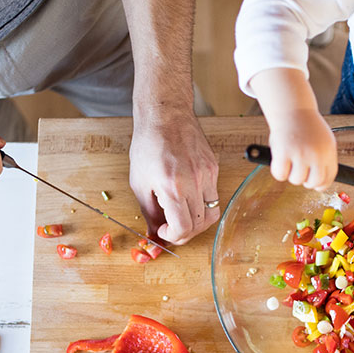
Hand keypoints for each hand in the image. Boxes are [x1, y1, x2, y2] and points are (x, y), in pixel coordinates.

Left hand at [128, 111, 219, 244]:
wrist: (165, 115)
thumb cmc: (148, 145)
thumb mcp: (139, 182)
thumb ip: (149, 212)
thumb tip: (155, 233)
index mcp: (173, 188)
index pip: (183, 228)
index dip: (174, 237)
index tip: (164, 232)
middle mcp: (194, 183)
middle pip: (200, 225)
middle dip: (185, 233)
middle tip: (172, 229)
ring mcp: (208, 175)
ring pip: (212, 213)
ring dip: (197, 221)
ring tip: (183, 216)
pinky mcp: (214, 168)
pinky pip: (214, 195)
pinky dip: (202, 203)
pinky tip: (188, 197)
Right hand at [267, 109, 336, 188]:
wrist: (292, 108)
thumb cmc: (306, 125)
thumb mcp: (323, 140)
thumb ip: (323, 158)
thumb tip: (320, 181)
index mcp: (329, 151)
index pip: (329, 177)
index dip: (321, 184)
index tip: (315, 185)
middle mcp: (317, 154)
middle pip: (313, 183)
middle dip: (305, 180)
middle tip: (299, 171)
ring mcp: (300, 154)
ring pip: (296, 180)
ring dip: (290, 173)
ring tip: (289, 159)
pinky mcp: (284, 153)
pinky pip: (280, 175)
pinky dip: (278, 171)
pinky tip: (279, 160)